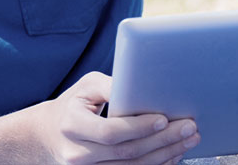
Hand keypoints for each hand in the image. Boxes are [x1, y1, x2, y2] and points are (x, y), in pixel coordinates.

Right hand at [27, 72, 198, 163]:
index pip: (111, 132)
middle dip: (163, 140)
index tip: (163, 118)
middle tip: (189, 128)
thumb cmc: (73, 105)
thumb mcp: (86, 87)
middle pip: (127, 152)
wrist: (48, 135)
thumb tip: (141, 83)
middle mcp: (78, 153)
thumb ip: (112, 86)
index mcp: (73, 126)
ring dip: (165, 155)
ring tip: (188, 141)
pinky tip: (173, 155)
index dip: (139, 127)